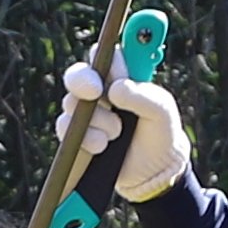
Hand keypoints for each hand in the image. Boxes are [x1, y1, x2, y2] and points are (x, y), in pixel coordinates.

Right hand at [59, 56, 193, 201]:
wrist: (153, 173)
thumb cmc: (161, 134)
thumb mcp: (162, 112)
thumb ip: (143, 96)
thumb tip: (116, 88)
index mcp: (123, 76)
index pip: (105, 55)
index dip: (103, 57)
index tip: (111, 68)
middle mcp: (101, 90)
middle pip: (78, 74)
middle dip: (83, 81)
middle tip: (95, 91)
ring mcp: (86, 113)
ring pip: (72, 103)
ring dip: (95, 119)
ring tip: (117, 133)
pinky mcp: (76, 135)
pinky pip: (65, 127)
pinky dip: (85, 137)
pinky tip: (102, 146)